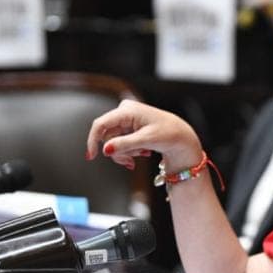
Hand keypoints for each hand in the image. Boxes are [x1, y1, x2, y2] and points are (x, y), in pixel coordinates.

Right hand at [85, 99, 201, 171]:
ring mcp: (125, 119)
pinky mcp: (128, 127)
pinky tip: (142, 152)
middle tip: (132, 162)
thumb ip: (125, 144)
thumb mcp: (147, 140)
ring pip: (113, 142)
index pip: (101, 124)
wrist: (181, 136)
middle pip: (107, 136)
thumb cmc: (168, 134)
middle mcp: (123, 111)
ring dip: (126, 152)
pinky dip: (129, 151)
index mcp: (127, 110)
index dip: (93, 140)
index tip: (91, 157)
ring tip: (142, 154)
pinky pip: (120, 142)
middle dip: (119, 151)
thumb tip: (105, 150)